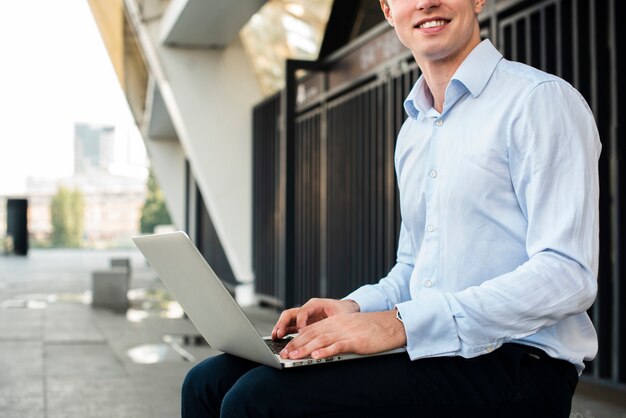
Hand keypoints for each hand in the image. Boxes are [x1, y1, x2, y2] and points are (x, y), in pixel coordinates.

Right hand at [271, 298, 359, 339]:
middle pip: (290, 313)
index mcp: (315, 304)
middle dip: (283, 323)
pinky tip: (278, 339)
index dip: (300, 322)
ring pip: (287, 320)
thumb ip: (335, 322)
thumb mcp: (341, 315)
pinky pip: (290, 327)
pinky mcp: (302, 324)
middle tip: (279, 333)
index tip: (301, 332)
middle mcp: (307, 309)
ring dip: (280, 328)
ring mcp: (303, 317)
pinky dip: (283, 332)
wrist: (347, 310)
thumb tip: (330, 330)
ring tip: (275, 337)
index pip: (303, 311)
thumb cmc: (345, 311)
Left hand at [279, 310, 406, 359]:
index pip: (311, 330)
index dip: (296, 339)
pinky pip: (338, 346)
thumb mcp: (350, 326)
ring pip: (321, 340)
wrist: (392, 324)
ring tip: (293, 357)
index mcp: (335, 321)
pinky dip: (326, 351)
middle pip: (312, 334)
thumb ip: (336, 332)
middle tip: (283, 354)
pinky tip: (316, 357)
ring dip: (305, 349)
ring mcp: (346, 332)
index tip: (285, 348)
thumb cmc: (372, 328)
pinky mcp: (356, 341)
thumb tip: (321, 343)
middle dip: (296, 345)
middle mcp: (337, 325)